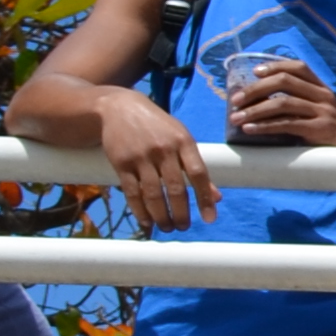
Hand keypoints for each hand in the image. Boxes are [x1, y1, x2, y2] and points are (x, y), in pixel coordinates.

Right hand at [92, 84, 215, 233]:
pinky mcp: (121, 163)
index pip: (198, 174)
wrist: (118, 108)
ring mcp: (141, 156)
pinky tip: (147, 222)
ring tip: (168, 228)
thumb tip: (217, 197)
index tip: (210, 219)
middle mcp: (163, 149)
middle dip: (181, 213)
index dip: (205, 198)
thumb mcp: (181, 139)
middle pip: (175, 188)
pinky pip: (132, 192)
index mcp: (183, 142)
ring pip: (153, 194)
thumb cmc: (158, 127)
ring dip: (161, 216)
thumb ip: (197, 167)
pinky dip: (140, 211)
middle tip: (183, 228)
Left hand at [217, 55, 335, 149]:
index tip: (254, 73)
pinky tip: (250, 130)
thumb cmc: (330, 137)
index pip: (298, 67)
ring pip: (282, 103)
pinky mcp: (321, 130)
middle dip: (255, 89)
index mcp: (323, 89)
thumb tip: (260, 101)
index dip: (274, 66)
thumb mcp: (320, 114)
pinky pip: (287, 124)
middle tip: (235, 100)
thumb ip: (300, 104)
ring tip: (236, 118)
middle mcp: (325, 97)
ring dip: (255, 110)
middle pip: (284, 81)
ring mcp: (325, 113)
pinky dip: (265, 126)